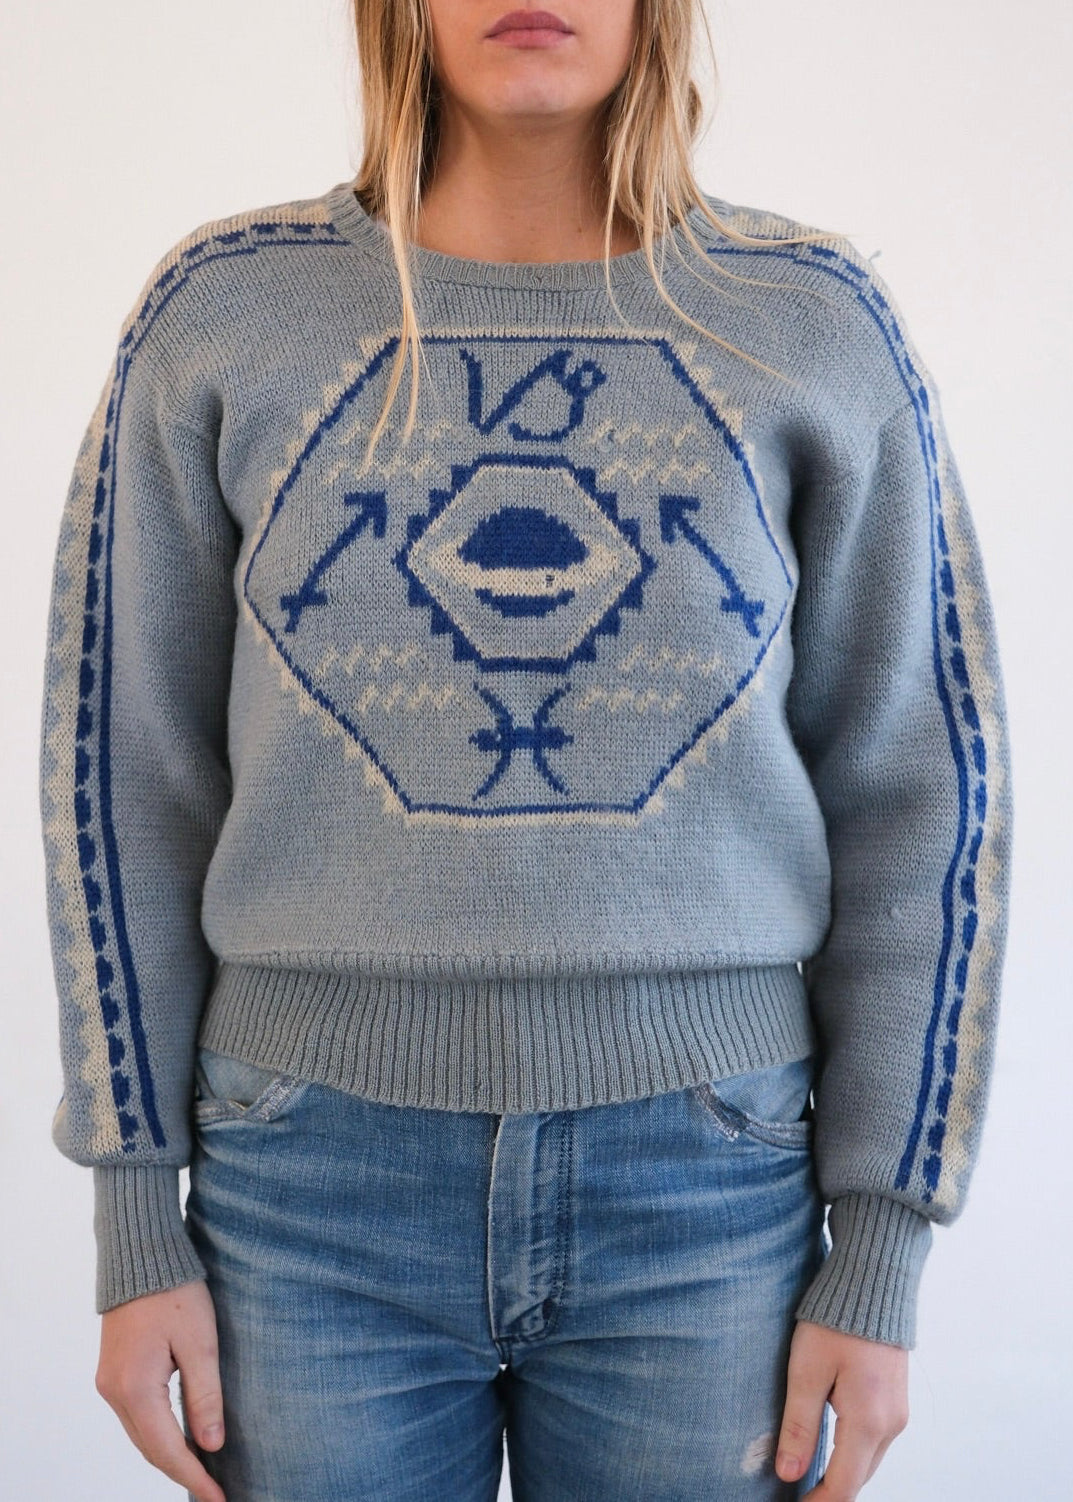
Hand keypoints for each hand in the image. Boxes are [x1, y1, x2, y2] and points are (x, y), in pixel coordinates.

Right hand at [95, 1279, 226, 1501]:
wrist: (140, 1256)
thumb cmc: (174, 1292)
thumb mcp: (200, 1342)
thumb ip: (205, 1397)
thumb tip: (211, 1446)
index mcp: (135, 1389)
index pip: (167, 1450)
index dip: (194, 1478)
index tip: (219, 1499)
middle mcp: (114, 1392)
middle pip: (150, 1449)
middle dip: (182, 1473)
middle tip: (214, 1492)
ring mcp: (110, 1383)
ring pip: (141, 1435)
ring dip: (169, 1455)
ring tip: (202, 1472)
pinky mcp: (114, 1372)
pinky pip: (137, 1417)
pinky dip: (158, 1434)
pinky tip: (180, 1438)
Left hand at [775, 1318, 908, 1499]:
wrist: (873, 1284)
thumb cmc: (835, 1322)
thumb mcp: (806, 1371)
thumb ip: (798, 1426)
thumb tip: (788, 1473)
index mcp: (867, 1421)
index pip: (843, 1486)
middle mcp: (891, 1424)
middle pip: (858, 1478)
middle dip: (829, 1492)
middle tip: (796, 1493)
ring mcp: (898, 1412)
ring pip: (868, 1461)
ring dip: (841, 1473)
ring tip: (806, 1475)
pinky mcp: (896, 1400)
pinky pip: (874, 1441)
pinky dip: (853, 1453)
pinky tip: (829, 1446)